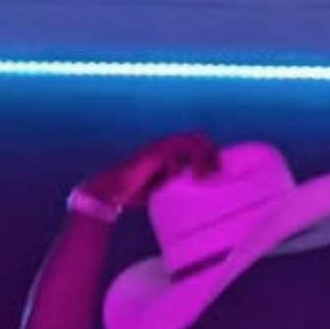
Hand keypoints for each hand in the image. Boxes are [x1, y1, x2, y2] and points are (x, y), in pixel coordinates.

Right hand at [81, 132, 217, 215]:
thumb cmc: (136, 191)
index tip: (218, 171)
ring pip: (190, 140)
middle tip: (216, 172)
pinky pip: (178, 149)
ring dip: (202, 156)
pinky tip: (193, 176)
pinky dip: (189, 161)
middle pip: (197, 137)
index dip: (209, 153)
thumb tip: (199, 191)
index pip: (196, 143)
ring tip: (205, 175)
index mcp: (169, 150)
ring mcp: (160, 146)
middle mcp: (165, 144)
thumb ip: (179, 183)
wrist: (112, 190)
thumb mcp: (165, 188)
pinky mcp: (155, 152)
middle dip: (210, 152)